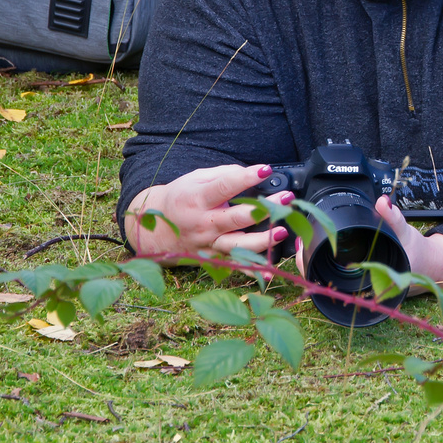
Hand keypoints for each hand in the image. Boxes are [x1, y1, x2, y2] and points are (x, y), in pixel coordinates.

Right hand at [123, 164, 292, 258]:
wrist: (156, 229)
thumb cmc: (181, 199)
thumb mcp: (195, 179)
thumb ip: (222, 175)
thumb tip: (248, 174)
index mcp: (197, 199)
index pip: (224, 186)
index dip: (245, 177)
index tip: (265, 170)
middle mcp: (203, 224)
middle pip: (236, 218)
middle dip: (263, 208)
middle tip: (286, 199)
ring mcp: (208, 244)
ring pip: (237, 245)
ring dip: (262, 240)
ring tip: (282, 231)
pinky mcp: (212, 258)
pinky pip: (234, 265)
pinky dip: (251, 270)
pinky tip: (268, 272)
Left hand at [296, 196, 442, 293]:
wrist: (426, 264)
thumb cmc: (414, 252)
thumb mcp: (404, 233)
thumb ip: (393, 218)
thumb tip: (383, 202)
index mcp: (368, 281)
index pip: (331, 281)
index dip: (311, 266)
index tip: (301, 248)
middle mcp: (359, 286)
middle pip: (322, 281)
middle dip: (306, 263)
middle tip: (297, 243)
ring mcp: (356, 284)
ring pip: (324, 278)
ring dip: (311, 262)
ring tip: (302, 244)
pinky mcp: (356, 277)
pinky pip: (334, 272)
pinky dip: (321, 260)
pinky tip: (313, 248)